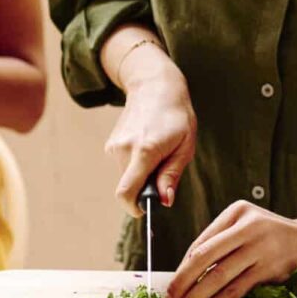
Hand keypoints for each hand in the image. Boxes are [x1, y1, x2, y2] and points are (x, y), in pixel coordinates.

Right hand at [105, 74, 196, 215]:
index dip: (134, 208)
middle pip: (130, 186)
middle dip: (146, 187)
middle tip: (164, 166)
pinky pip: (124, 166)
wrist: (154, 87)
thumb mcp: (185, 146)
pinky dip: (135, 164)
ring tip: (157, 151)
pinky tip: (146, 144)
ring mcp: (114, 146)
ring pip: (127, 176)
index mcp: (145, 151)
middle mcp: (124, 149)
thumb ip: (171, 175)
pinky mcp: (111, 144)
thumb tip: (164, 201)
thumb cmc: (176, 116)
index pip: (127, 192)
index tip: (145, 210)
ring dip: (142, 174)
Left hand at [163, 202, 296, 297]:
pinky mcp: (270, 268)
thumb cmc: (271, 235)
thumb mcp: (246, 225)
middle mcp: (246, 227)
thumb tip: (186, 270)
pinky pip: (238, 288)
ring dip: (196, 297)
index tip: (170, 287)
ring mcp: (259, 247)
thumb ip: (221, 241)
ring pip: (219, 276)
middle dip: (182, 283)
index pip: (200, 243)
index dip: (182, 268)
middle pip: (204, 257)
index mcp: (236, 212)